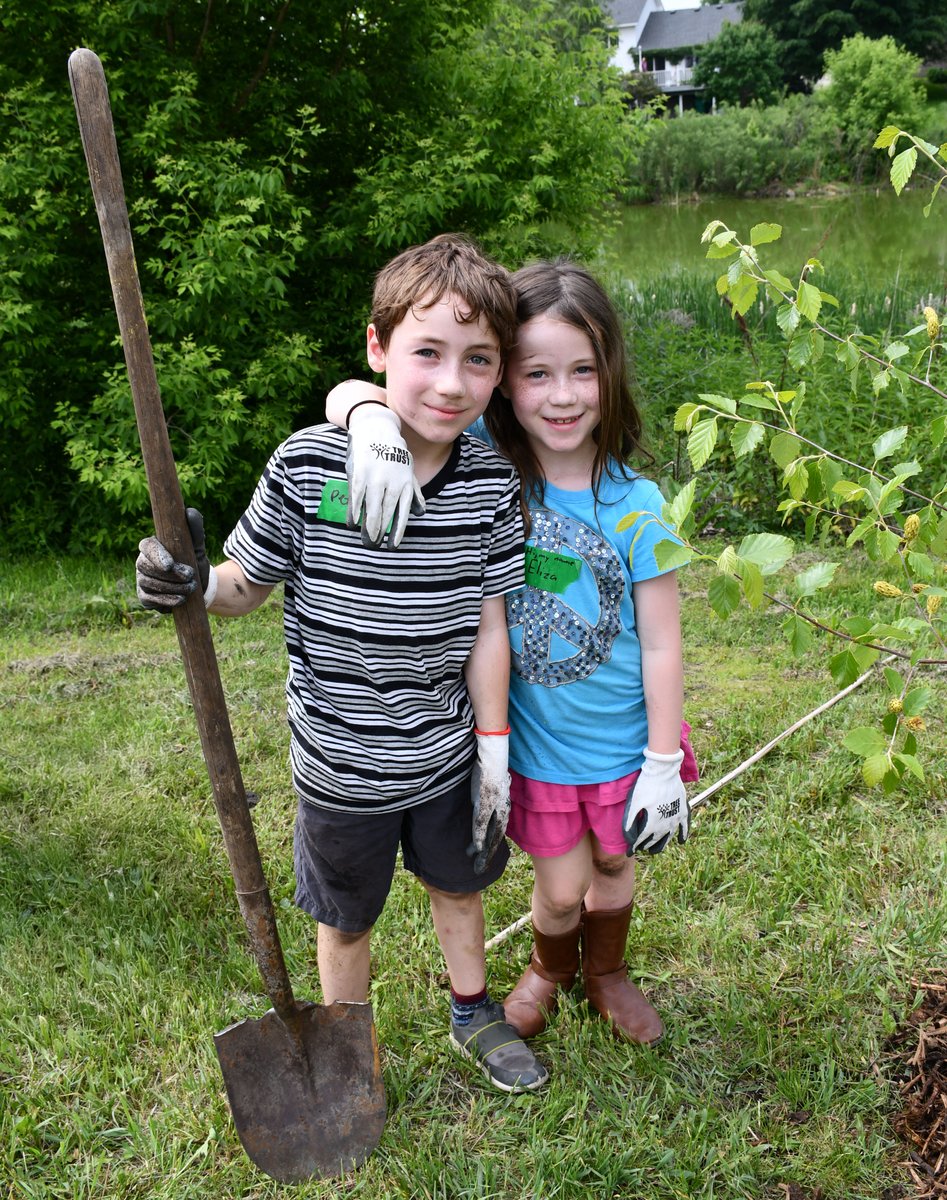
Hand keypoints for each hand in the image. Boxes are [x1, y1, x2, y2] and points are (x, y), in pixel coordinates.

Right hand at [136, 508, 213, 610]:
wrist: (199, 587)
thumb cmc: (194, 562)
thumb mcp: (198, 547)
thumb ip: (195, 530)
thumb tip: (189, 512)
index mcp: (153, 546)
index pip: (147, 546)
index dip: (156, 555)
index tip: (170, 565)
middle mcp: (142, 562)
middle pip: (147, 567)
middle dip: (170, 575)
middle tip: (191, 577)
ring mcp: (141, 580)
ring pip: (149, 584)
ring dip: (172, 587)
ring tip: (191, 588)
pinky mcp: (145, 596)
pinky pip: (150, 599)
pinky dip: (166, 600)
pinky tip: (180, 600)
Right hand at [346, 404, 424, 548]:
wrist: (378, 428)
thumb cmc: (394, 453)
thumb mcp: (408, 470)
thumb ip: (413, 492)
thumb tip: (420, 512)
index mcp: (405, 484)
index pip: (402, 512)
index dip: (397, 531)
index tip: (393, 546)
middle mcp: (392, 482)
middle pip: (386, 512)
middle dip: (380, 531)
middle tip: (374, 545)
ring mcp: (376, 476)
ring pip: (372, 506)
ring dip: (369, 524)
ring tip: (366, 538)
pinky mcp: (361, 471)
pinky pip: (358, 494)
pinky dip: (355, 509)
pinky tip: (353, 522)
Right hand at [468, 730, 510, 874]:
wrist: (493, 748)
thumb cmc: (491, 761)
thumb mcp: (493, 781)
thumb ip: (490, 793)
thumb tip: (483, 799)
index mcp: (503, 800)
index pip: (500, 826)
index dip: (494, 842)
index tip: (488, 854)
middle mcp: (501, 804)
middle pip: (498, 834)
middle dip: (490, 852)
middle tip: (482, 866)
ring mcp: (494, 803)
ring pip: (492, 831)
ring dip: (485, 848)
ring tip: (478, 861)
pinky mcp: (485, 798)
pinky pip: (482, 821)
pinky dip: (480, 835)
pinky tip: (478, 847)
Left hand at [623, 748, 688, 855]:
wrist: (663, 770)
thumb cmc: (646, 785)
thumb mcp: (634, 802)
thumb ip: (629, 821)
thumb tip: (628, 837)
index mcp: (652, 823)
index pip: (642, 839)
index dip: (635, 846)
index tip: (630, 851)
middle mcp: (665, 824)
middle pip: (655, 840)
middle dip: (646, 846)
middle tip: (641, 848)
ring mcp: (676, 818)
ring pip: (668, 837)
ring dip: (661, 844)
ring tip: (655, 850)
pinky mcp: (683, 810)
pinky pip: (685, 826)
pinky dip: (683, 835)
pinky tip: (681, 842)